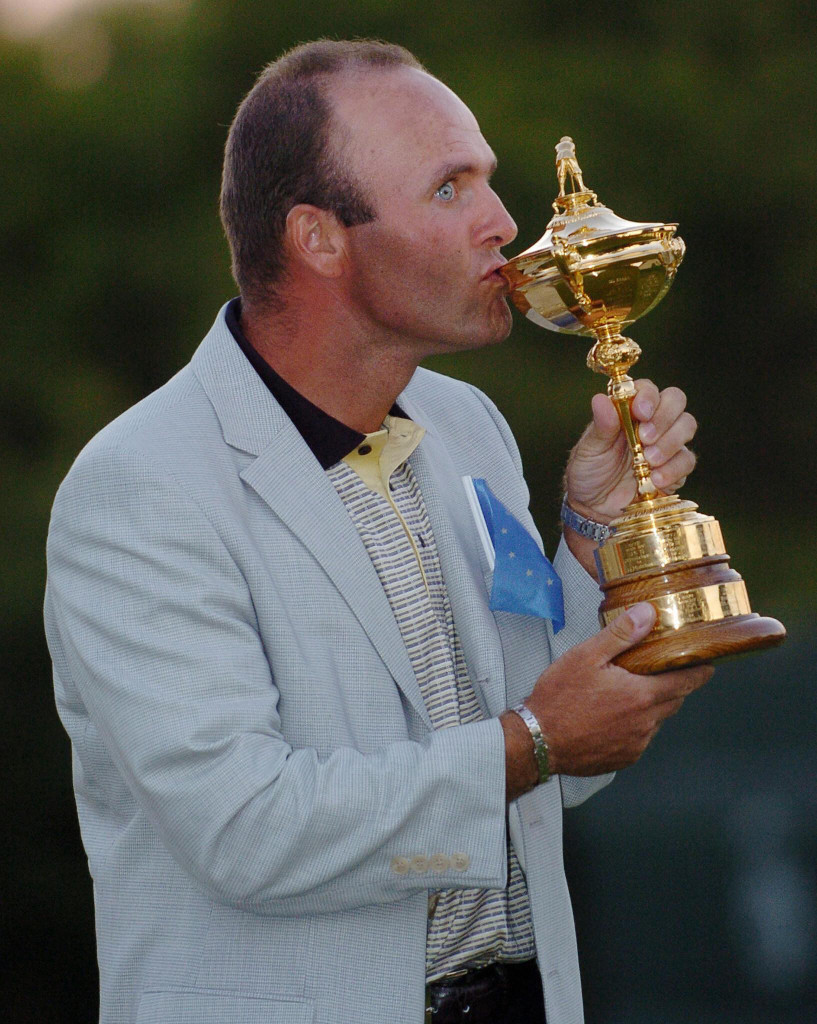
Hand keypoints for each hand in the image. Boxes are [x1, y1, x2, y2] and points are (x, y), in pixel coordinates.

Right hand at [502, 604, 712, 796]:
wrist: (538, 741)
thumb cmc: (558, 698)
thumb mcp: (586, 656)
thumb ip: (620, 635)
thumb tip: (648, 613)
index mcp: (641, 695)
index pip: (687, 682)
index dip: (700, 671)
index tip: (707, 663)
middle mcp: (646, 723)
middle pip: (673, 700)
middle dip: (671, 685)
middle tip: (659, 669)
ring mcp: (636, 744)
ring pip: (656, 720)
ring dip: (649, 706)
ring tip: (627, 692)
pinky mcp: (624, 758)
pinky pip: (639, 738)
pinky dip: (633, 725)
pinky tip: (611, 716)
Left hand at [564, 381, 697, 522]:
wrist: (594, 508)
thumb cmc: (589, 473)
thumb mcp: (589, 450)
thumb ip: (600, 427)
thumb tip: (600, 399)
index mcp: (628, 411)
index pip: (648, 389)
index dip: (648, 396)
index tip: (641, 412)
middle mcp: (651, 422)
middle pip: (676, 400)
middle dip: (664, 416)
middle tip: (646, 437)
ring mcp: (666, 444)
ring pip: (687, 425)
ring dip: (671, 441)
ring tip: (649, 460)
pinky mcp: (675, 468)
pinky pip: (687, 460)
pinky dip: (674, 468)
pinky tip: (655, 479)